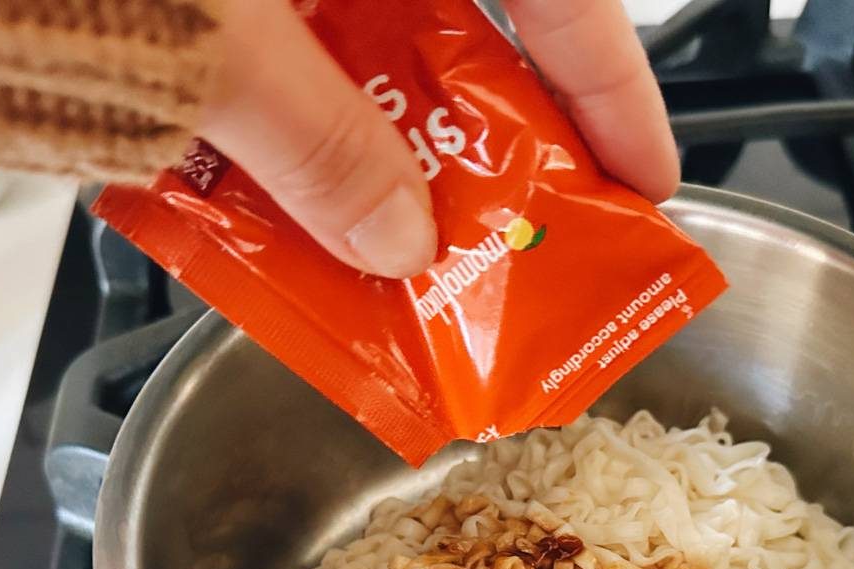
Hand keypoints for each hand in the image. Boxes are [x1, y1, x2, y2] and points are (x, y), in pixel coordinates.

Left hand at [195, 0, 679, 279]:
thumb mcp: (206, 39)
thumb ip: (311, 138)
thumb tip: (399, 240)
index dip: (615, 91)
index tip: (646, 186)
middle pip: (468, 30)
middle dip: (484, 143)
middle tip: (510, 245)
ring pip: (367, 47)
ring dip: (374, 147)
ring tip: (387, 252)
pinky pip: (285, 47)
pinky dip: (287, 120)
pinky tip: (276, 195)